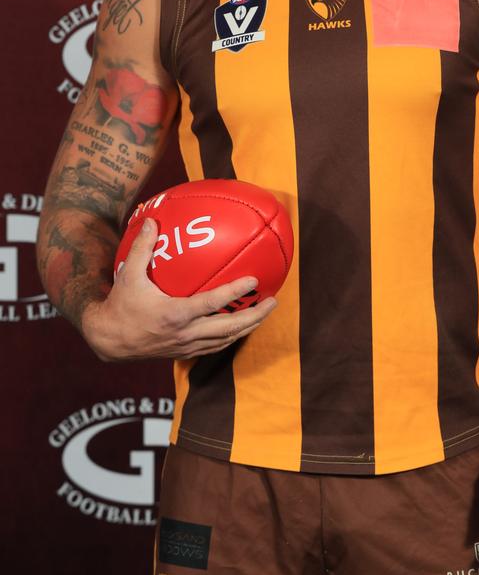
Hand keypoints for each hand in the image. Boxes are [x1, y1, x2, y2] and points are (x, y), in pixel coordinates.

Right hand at [81, 217, 276, 360]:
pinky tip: (241, 326)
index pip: (212, 303)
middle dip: (254, 316)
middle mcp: (185, 333)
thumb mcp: (129, 275)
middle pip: (229, 328)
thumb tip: (153, 221)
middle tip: (273, 301)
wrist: (109, 340)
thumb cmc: (120, 305)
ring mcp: (186, 346)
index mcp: (175, 314)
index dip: (234, 292)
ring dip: (248, 327)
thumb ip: (142, 247)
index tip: (253, 280)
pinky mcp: (184, 353)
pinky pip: (215, 346)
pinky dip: (232, 336)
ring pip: (226, 340)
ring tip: (265, 312)